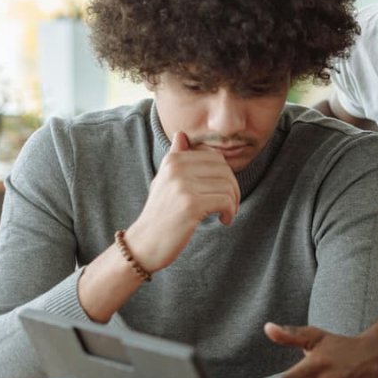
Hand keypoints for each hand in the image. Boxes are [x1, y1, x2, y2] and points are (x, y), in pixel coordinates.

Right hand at [125, 132, 240, 270]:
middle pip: (225, 170)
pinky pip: (225, 201)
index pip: (216, 158)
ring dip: (233, 203)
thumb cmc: (160, 214)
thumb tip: (181, 134)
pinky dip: (230, 212)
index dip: (226, 176)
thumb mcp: (164, 181)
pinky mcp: (191, 204)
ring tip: (225, 214)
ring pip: (227, 186)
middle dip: (232, 189)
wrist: (144, 243)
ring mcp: (183, 185)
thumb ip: (175, 157)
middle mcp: (177, 168)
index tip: (222, 193)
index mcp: (173, 160)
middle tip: (228, 206)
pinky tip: (223, 220)